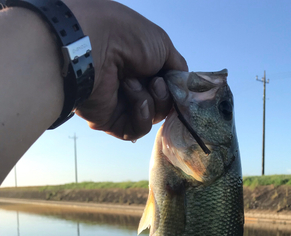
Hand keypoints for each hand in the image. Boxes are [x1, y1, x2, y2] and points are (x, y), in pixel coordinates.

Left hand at [64, 0, 187, 140]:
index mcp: (142, 67)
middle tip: (154, 82)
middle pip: (163, 106)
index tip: (177, 85)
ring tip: (132, 83)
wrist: (94, 47)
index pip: (167, 88)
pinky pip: (138, 129)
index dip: (174, 89)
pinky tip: (132, 97)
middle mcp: (131, 87)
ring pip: (153, 117)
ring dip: (150, 101)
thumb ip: (177, 68)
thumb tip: (183, 86)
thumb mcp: (162, 45)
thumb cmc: (127, 38)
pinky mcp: (113, 122)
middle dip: (164, 95)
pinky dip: (141, 114)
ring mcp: (122, 105)